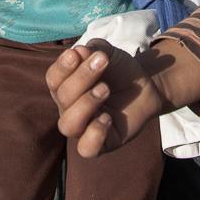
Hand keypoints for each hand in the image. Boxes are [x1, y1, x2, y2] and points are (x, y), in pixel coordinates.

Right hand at [45, 40, 170, 158]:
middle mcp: (69, 108)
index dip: (62, 67)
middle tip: (102, 63)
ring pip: (68, 125)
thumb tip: (79, 52)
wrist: (146, 86)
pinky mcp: (102, 143)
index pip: (53, 79)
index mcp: (65, 86)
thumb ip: (93, 50)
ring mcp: (84, 127)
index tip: (78, 54)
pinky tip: (107, 117)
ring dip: (85, 104)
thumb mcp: (107, 53)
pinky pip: (87, 149)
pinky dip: (94, 134)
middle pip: (63, 97)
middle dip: (82, 77)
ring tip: (105, 89)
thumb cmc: (119, 70)